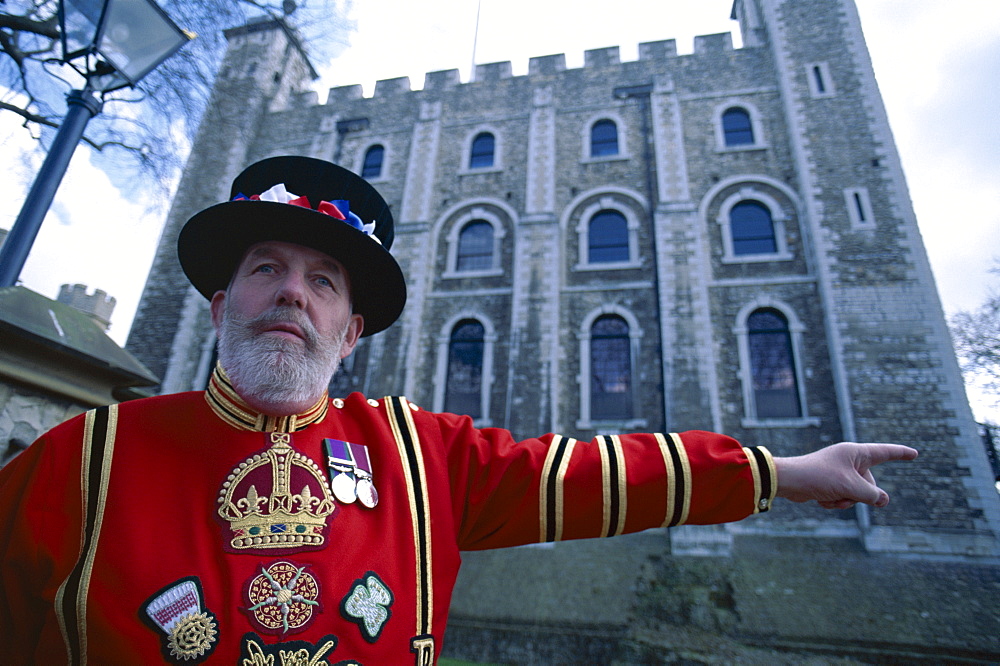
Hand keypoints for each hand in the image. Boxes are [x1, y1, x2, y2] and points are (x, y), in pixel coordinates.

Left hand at [773, 442, 917, 508]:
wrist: (789, 481)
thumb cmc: (819, 477)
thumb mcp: (851, 487)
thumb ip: (873, 495)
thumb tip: (883, 501)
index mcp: (856, 453)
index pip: (885, 452)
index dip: (900, 454)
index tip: (914, 454)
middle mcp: (849, 460)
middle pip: (870, 484)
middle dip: (859, 494)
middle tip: (842, 490)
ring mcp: (840, 472)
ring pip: (857, 494)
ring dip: (845, 500)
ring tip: (830, 494)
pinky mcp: (830, 483)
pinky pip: (843, 498)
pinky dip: (834, 502)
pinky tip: (821, 499)